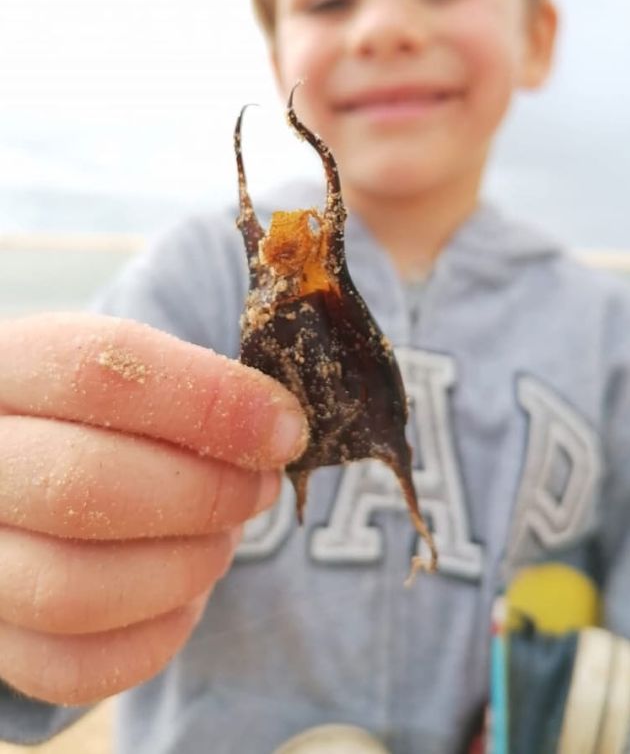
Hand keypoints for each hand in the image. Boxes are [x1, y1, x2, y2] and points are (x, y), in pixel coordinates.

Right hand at [0, 313, 306, 705]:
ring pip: (75, 589)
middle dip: (206, 494)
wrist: (34, 466)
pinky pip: (74, 667)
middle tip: (261, 487)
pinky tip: (188, 593)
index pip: (97, 371)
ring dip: (185, 567)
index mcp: (7, 366)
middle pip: (85, 485)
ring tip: (224, 538)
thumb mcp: (132, 369)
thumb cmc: (102, 413)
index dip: (209, 402)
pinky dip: (156, 635)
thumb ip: (196, 386)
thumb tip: (279, 428)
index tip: (285, 428)